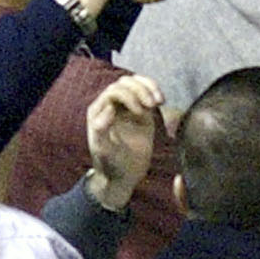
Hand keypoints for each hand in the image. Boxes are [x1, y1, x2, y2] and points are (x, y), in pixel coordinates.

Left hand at [86, 73, 161, 209]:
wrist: (124, 175)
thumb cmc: (110, 163)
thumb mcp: (103, 149)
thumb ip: (101, 130)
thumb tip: (109, 109)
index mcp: (99, 111)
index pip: (114, 91)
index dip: (128, 96)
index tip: (140, 112)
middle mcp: (111, 105)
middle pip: (125, 83)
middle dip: (140, 90)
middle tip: (151, 105)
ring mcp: (126, 107)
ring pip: (136, 83)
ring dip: (149, 87)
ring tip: (159, 101)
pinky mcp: (141, 111)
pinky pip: (146, 93)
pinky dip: (154, 91)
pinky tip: (161, 101)